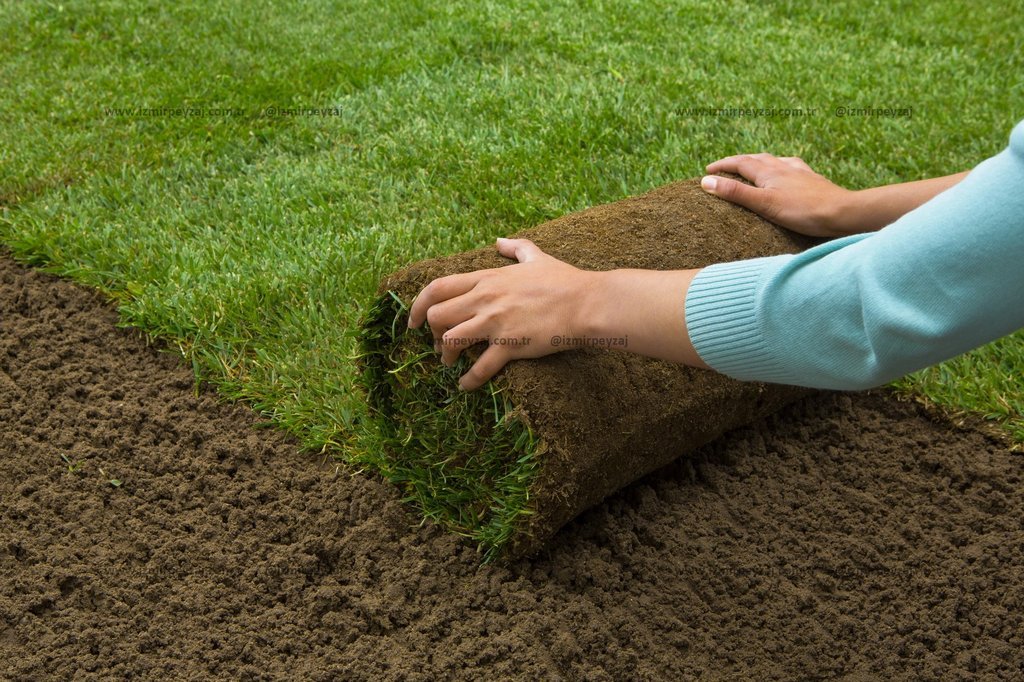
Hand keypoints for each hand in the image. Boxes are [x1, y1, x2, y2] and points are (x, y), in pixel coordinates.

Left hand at [407, 238, 595, 390]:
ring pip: (451, 340)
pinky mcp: (510, 345)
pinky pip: (480, 367)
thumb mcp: (537, 257)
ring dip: (446, 356)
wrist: (587, 303)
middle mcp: (485, 299)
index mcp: (487, 278)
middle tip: (439, 344)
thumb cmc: (565, 281)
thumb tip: (500, 240)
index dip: (417, 305)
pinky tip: (467, 386)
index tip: (412, 321)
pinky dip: (468, 380)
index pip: (438, 287)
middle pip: (437, 316)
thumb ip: (516, 247)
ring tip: (452, 364)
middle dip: (431, 333)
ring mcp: (496, 322)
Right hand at [701, 153, 854, 236]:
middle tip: (724, 168)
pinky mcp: (811, 180)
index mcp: (768, 171)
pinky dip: (780, 166)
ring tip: (751, 166)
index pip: (739, 163)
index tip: (707, 171)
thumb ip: (734, 193)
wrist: (841, 213)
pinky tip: (786, 169)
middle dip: (737, 162)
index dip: (722, 166)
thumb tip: (706, 181)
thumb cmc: (802, 211)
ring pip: (773, 161)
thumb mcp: (763, 203)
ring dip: (758, 162)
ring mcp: (799, 172)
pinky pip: (791, 167)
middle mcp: (782, 166)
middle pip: (755, 159)